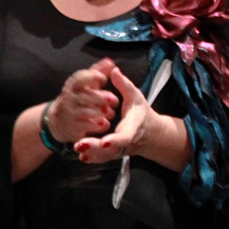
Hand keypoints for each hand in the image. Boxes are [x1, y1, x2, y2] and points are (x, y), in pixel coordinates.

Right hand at [45, 58, 118, 145]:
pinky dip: (96, 125)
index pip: (79, 78)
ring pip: (84, 112)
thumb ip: (97, 72)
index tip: (104, 79)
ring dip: (99, 112)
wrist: (59, 120)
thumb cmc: (77, 97)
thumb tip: (111, 62)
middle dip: (99, 98)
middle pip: (84, 96)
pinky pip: (84, 127)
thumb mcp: (84, 84)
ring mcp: (69, 113)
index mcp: (73, 85)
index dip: (91, 77)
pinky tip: (104, 124)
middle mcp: (69, 98)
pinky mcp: (71, 128)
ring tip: (111, 113)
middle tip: (114, 100)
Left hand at [74, 65, 189, 169]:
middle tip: (80, 144)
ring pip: (106, 155)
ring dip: (92, 153)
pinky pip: (103, 158)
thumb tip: (114, 70)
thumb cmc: (142, 113)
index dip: (115, 140)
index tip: (104, 141)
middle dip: (95, 147)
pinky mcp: (114, 153)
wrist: (151, 133)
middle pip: (111, 149)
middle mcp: (127, 142)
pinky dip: (93, 158)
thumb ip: (124, 85)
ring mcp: (120, 150)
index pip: (125, 137)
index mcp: (133, 128)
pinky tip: (82, 156)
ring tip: (77, 147)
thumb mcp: (136, 97)